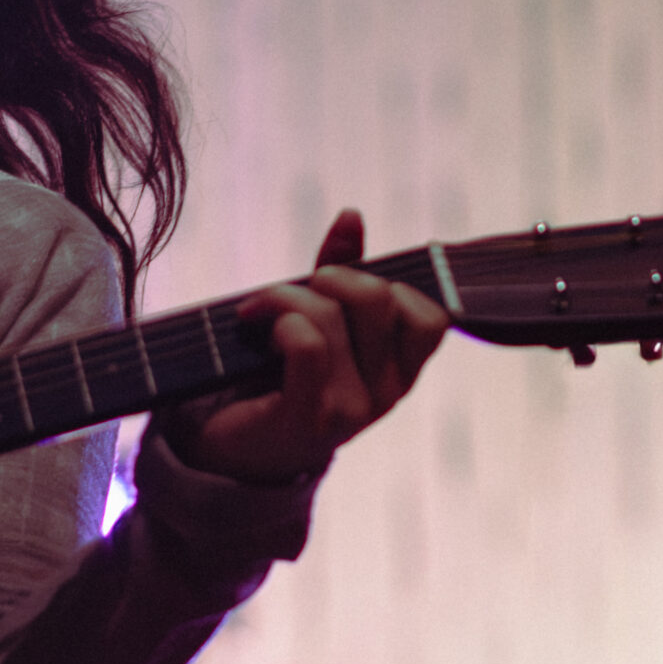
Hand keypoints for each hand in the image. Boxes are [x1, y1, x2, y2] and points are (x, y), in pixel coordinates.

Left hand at [165, 208, 447, 482]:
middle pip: (380, 299)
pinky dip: (277, 321)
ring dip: (283, 297)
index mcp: (400, 369)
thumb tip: (351, 215)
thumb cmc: (278, 377)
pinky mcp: (311, 418)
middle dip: (331, 276)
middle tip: (298, 290)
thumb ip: (339, 269)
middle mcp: (388, 393)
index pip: (430, 315)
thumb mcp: (318, 318)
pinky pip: (307, 343)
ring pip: (331, 315)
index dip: (387, 285)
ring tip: (256, 311)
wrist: (231, 448)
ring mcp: (353, 409)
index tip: (341, 289)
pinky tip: (256, 331)